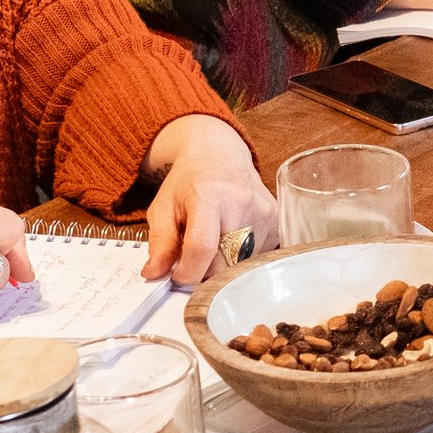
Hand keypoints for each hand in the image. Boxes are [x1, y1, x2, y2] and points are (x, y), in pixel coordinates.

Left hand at [142, 114, 278, 283]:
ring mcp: (264, 212)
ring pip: (242, 265)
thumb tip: (154, 274)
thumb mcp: (163, 208)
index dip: (187, 273)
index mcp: (209, 195)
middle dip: (205, 272)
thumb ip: (160, 243)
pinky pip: (257, 257)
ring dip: (224, 264)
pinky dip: (241, 257)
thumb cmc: (189, 182)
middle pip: (224, 264)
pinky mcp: (277, 221)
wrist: (220, 155)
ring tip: (215, 241)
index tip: (178, 277)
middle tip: (194, 259)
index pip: (201, 249)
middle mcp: (242, 202)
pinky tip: (233, 238)